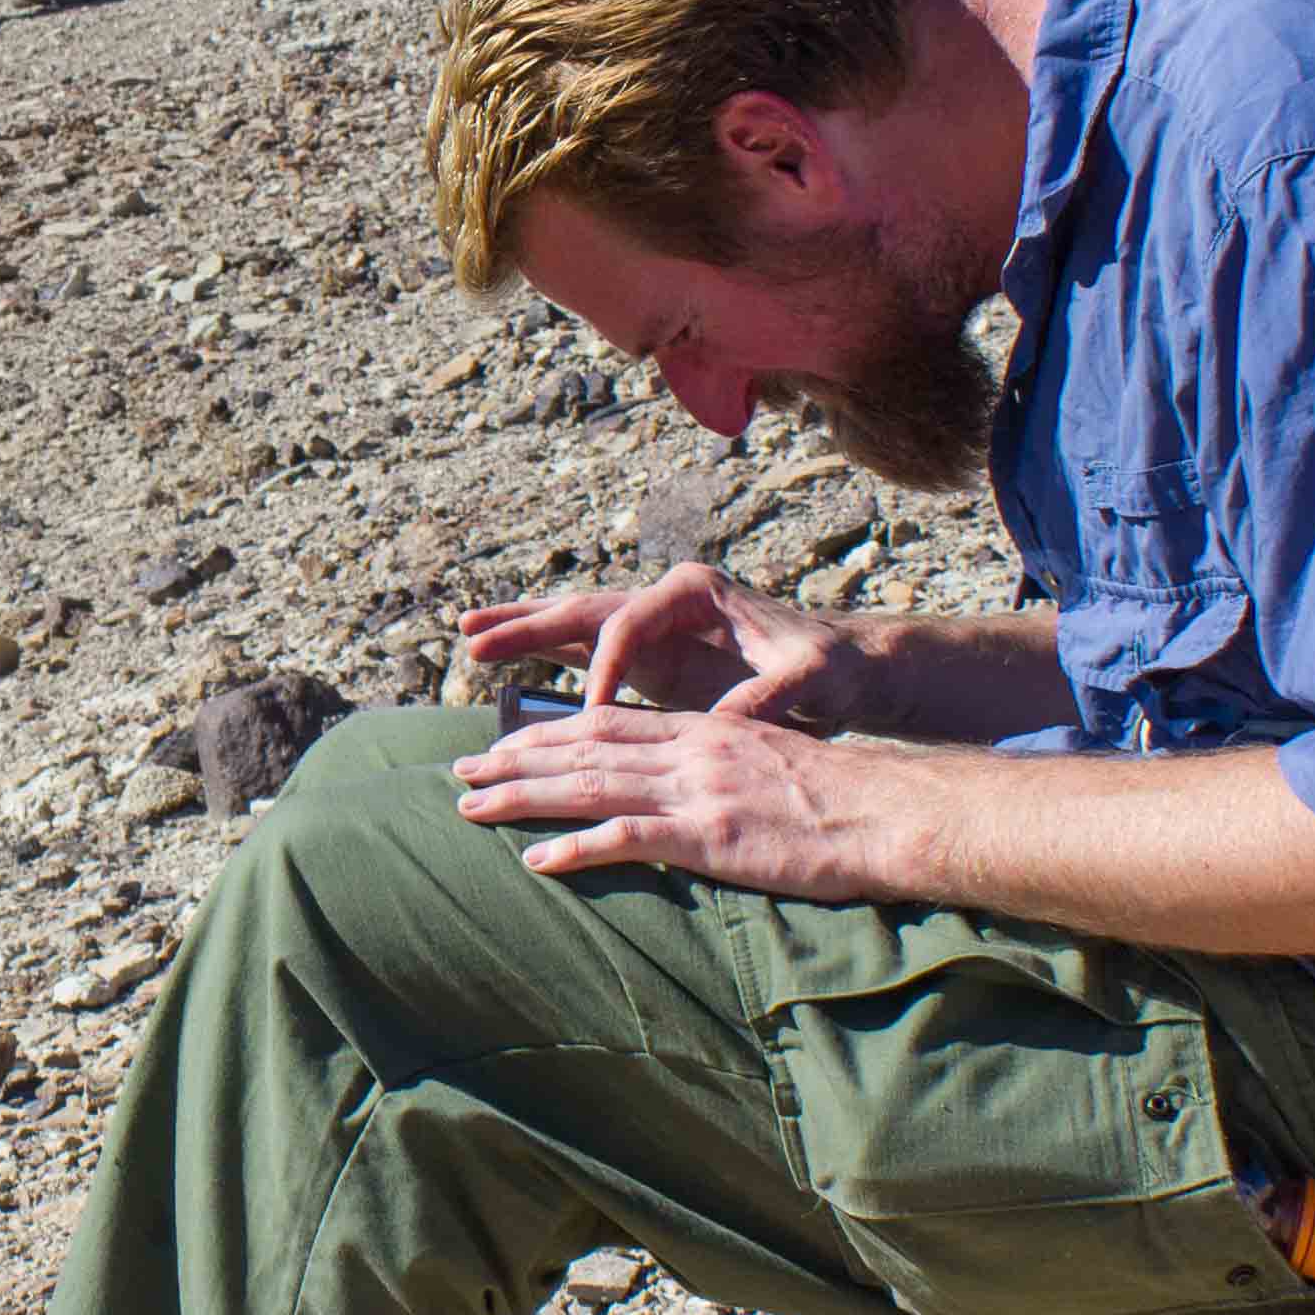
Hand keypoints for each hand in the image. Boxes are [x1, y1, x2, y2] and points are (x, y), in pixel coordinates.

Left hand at [449, 703, 907, 894]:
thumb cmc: (844, 800)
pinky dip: (577, 849)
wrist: (893, 812)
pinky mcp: (712, 837)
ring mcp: (698, 793)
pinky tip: (536, 861)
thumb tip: (681, 792)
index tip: (502, 743)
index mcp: (704, 732)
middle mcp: (691, 752)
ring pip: (590, 786)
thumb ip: (719, 770)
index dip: (547, 733)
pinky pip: (629, 838)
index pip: (607, 724)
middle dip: (515, 758)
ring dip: (522, 797)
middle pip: (583, 748)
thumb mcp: (770, 766)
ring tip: (470, 805)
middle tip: (461, 770)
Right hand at [456, 563, 856, 721]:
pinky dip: (546, 654)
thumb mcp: (808, 679)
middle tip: (473, 636)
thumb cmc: (831, 669)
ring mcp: (653, 623)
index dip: (605, 669)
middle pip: (583, 609)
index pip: (628, 624)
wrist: (846, 668)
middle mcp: (664, 599)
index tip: (592, 716)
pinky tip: (502, 663)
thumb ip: (767, 697)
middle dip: (528, 624)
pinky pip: (585, 649)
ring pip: (574, 623)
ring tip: (468, 637)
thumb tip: (721, 723)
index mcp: (695, 592)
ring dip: (523, 631)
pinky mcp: (649, 653)